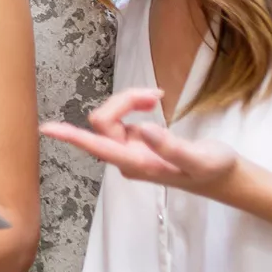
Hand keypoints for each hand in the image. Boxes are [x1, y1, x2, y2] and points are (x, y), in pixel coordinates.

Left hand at [41, 88, 238, 197]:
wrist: (224, 177)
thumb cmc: (213, 170)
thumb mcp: (200, 159)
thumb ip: (172, 147)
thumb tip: (144, 131)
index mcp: (138, 164)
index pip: (99, 147)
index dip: (72, 137)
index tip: (48, 129)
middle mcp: (127, 158)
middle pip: (104, 122)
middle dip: (124, 101)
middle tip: (156, 94)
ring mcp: (129, 150)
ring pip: (111, 118)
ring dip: (129, 100)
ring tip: (157, 96)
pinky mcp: (135, 142)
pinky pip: (121, 117)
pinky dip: (133, 104)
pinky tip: (153, 102)